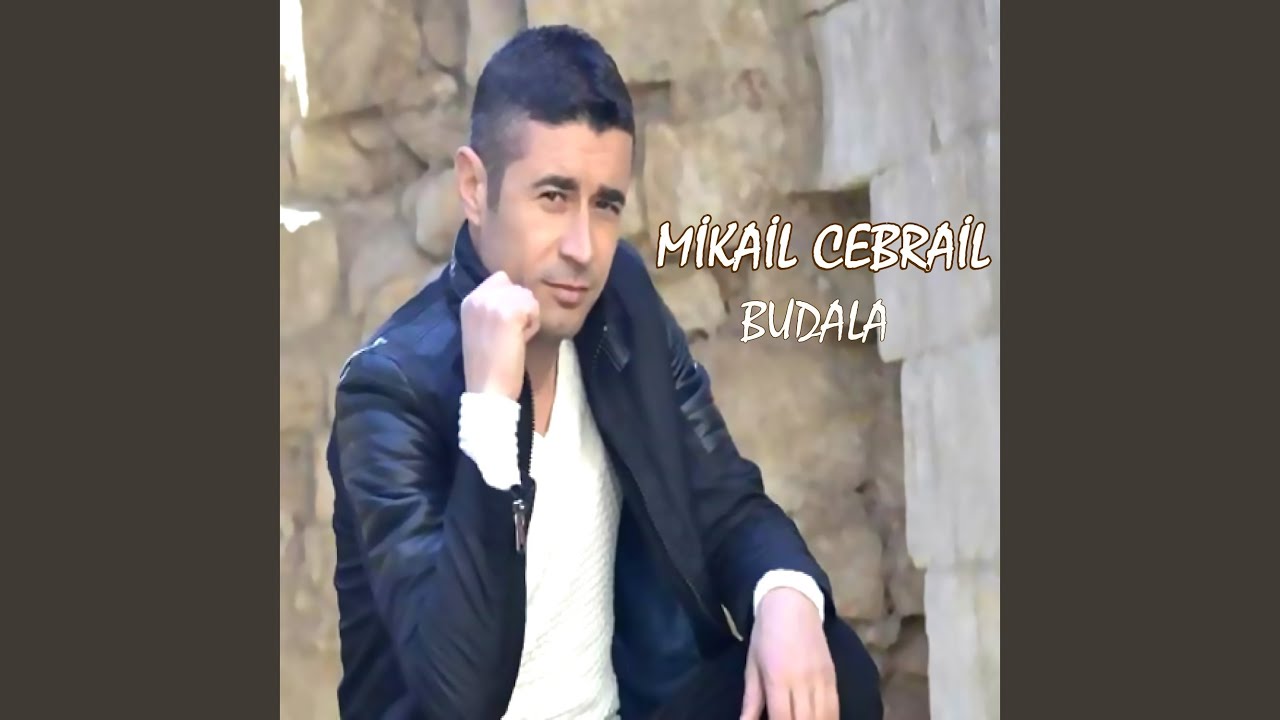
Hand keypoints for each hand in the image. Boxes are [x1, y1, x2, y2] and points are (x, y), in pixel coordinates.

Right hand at [460, 271, 540, 399]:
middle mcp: (477, 296)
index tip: (504, 325)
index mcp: (468, 300)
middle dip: (520, 307)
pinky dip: (533, 326)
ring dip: (528, 317)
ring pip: (526, 296)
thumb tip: (515, 293)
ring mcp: (492, 303)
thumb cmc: (488, 365)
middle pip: (515, 286)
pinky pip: (533, 308)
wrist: (488, 389)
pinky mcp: (509, 313)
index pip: (500, 279)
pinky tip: (520, 341)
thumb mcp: (481, 328)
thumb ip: (491, 307)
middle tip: (509, 334)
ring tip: (513, 339)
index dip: (510, 299)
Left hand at [741, 588, 837, 719]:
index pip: (782, 718)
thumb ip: (752, 700)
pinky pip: (835, 707)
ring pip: (824, 717)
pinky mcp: (833, 676)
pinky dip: (829, 719)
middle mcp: (802, 681)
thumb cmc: (765, 634)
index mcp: (778, 678)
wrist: (792, 603)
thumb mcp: (752, 665)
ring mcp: (821, 679)